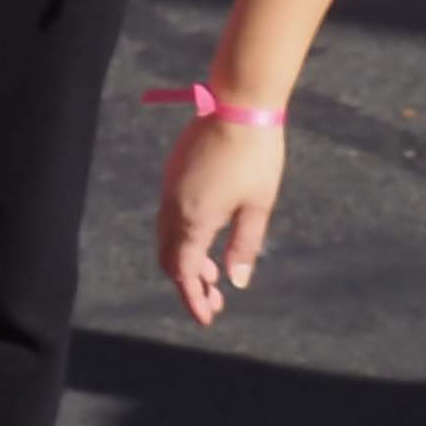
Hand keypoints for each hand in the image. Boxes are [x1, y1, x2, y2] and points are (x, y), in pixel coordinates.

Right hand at [158, 111, 287, 325]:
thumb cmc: (255, 158)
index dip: (193, 298)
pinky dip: (184, 238)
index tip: (207, 318)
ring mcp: (170, 188)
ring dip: (186, 260)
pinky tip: (207, 239)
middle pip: (168, 257)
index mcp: (193, 219)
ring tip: (214, 274)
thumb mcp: (258, 207)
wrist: (237, 107)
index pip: (183, 271)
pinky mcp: (174, 175)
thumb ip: (245, 246)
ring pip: (167, 237)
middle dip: (188, 283)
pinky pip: (170, 217)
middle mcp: (174, 206)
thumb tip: (236, 280)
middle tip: (215, 301)